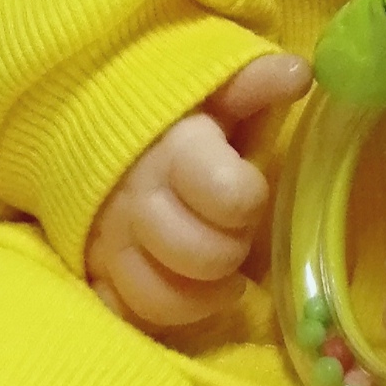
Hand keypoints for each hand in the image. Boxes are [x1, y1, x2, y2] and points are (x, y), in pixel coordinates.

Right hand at [86, 52, 311, 332]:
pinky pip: (126, 313)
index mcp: (174, 152)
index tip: (249, 190)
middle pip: (198, 255)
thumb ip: (251, 83)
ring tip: (220, 274)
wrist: (88, 130)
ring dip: (201, 293)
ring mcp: (110, 242)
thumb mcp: (211, 91)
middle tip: (234, 232)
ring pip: (160, 295)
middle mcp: (136, 201)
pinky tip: (181, 290)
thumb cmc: (170, 116)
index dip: (249, 201)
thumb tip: (297, 72)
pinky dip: (160, 312)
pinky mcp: (94, 273)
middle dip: (230, 250)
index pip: (229, 196)